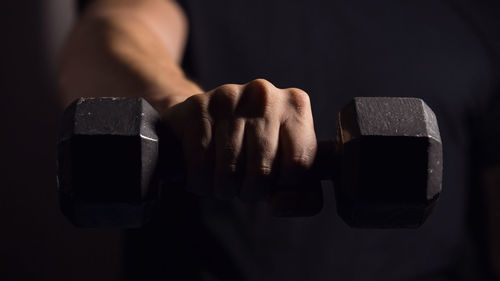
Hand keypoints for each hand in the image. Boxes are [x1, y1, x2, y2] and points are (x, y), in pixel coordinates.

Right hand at [163, 79, 321, 214]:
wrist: (205, 121)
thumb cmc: (254, 150)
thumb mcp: (287, 171)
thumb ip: (302, 198)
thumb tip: (280, 205)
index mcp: (295, 105)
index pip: (298, 164)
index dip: (283, 188)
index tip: (273, 186)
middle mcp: (264, 95)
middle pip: (263, 172)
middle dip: (250, 192)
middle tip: (244, 186)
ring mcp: (229, 97)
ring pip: (229, 172)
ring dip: (223, 190)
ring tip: (223, 181)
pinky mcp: (197, 107)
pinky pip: (201, 164)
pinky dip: (200, 182)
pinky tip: (203, 175)